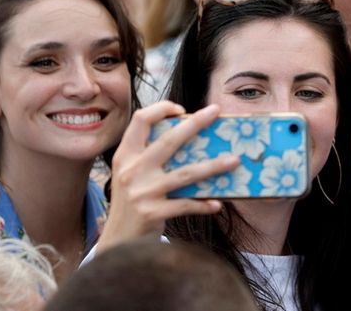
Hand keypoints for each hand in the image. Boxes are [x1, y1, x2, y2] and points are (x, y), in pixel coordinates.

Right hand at [98, 102, 239, 250]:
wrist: (116, 241)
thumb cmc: (131, 203)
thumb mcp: (130, 175)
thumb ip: (149, 158)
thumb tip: (191, 140)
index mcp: (125, 155)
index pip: (140, 120)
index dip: (161, 109)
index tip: (182, 110)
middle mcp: (132, 170)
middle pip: (169, 140)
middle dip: (195, 123)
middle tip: (215, 111)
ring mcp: (143, 192)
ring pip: (186, 174)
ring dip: (213, 167)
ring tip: (234, 161)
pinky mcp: (153, 213)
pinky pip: (186, 205)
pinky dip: (204, 204)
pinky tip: (218, 203)